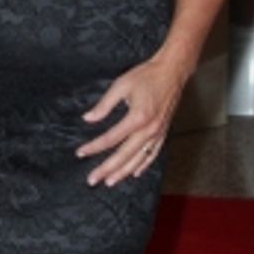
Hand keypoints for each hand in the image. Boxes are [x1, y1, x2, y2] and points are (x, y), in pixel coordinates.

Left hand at [75, 53, 187, 186]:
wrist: (172, 72)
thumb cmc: (146, 76)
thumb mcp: (121, 85)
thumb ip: (104, 105)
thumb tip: (88, 118)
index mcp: (137, 118)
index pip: (111, 139)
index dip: (94, 147)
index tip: (80, 153)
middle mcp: (149, 130)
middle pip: (124, 156)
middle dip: (106, 169)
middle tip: (92, 179)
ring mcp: (158, 133)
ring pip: (138, 160)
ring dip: (123, 172)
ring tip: (109, 182)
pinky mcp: (163, 133)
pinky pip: (152, 155)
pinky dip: (143, 165)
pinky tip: (134, 173)